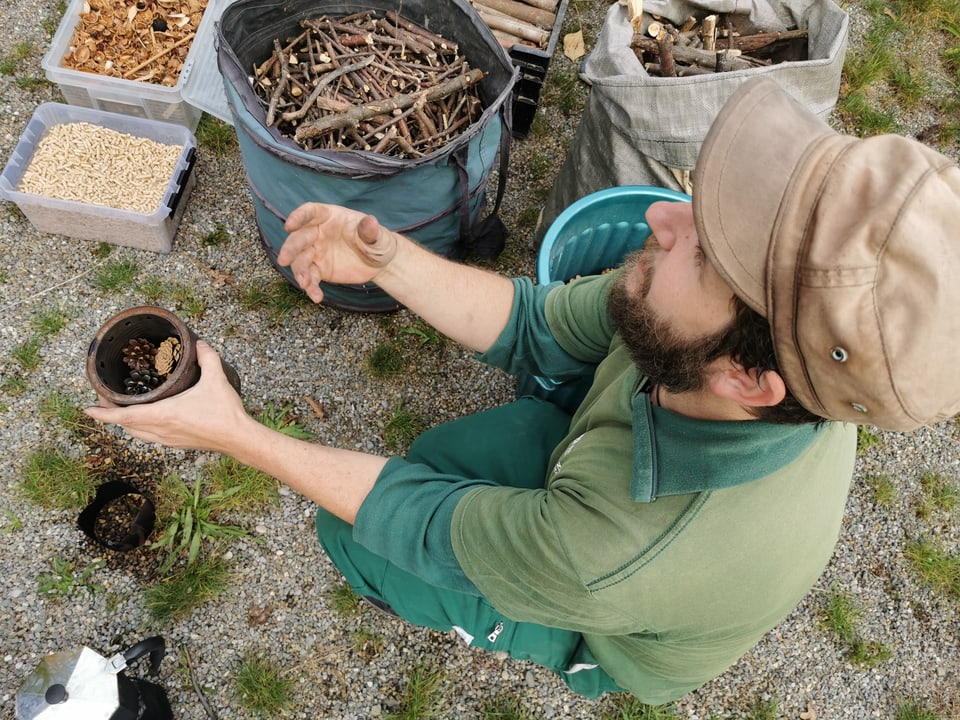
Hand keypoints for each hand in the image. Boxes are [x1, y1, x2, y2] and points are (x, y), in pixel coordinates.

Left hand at [84, 341, 252, 453]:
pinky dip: (140, 428)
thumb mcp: (216, 380)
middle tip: (103, 400)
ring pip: (137, 433)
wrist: (238, 438)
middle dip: (111, 414)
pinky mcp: (176, 443)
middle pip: (126, 425)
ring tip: (121, 410)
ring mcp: (168, 439)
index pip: (125, 416)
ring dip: (125, 423)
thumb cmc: (225, 413)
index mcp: (164, 415)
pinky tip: (146, 419)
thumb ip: (208, 358)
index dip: (104, 413)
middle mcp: (162, 430)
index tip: (87, 409)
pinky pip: (149, 437)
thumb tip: (200, 343)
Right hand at [278, 203, 398, 303]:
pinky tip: (316, 296)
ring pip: (300, 260)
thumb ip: (370, 231)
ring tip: (305, 284)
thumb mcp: (377, 236)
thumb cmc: (378, 242)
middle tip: (284, 260)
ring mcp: (316, 251)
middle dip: (290, 249)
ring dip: (299, 272)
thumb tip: (370, 222)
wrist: (380, 262)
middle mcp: (318, 233)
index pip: (310, 213)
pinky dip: (311, 288)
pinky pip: (311, 278)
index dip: (298, 217)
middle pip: (298, 239)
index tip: (289, 226)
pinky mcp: (319, 269)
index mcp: (330, 217)